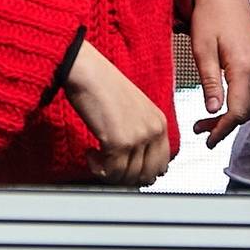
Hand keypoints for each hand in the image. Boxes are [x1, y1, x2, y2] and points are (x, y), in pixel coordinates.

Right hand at [63, 42, 171, 187]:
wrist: (87, 71)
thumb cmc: (104, 85)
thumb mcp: (134, 108)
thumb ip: (141, 132)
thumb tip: (137, 162)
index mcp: (159, 122)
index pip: (162, 164)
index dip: (143, 173)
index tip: (128, 171)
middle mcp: (153, 130)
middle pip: (147, 175)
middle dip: (127, 177)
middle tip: (110, 168)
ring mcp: (138, 137)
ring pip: (128, 177)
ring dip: (110, 173)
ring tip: (97, 157)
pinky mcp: (119, 142)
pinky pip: (111, 172)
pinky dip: (98, 168)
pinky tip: (91, 154)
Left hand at [185, 0, 249, 145]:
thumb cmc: (208, 16)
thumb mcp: (202, 49)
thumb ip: (210, 81)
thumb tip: (213, 111)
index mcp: (246, 67)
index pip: (239, 111)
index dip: (223, 130)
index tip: (207, 141)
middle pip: (248, 110)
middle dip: (226, 125)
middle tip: (201, 131)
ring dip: (233, 115)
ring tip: (208, 121)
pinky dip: (240, 101)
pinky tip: (223, 102)